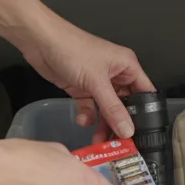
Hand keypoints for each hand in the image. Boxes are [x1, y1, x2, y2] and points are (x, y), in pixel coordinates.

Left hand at [18, 12, 154, 141]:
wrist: (40, 42)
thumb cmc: (71, 48)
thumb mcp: (96, 82)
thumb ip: (112, 109)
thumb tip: (127, 129)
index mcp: (126, 65)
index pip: (144, 93)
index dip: (144, 113)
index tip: (141, 132)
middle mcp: (114, 74)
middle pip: (124, 105)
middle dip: (120, 123)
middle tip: (120, 142)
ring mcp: (98, 82)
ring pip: (106, 110)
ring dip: (102, 124)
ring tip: (99, 139)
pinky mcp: (82, 89)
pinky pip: (90, 108)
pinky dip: (86, 116)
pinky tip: (82, 118)